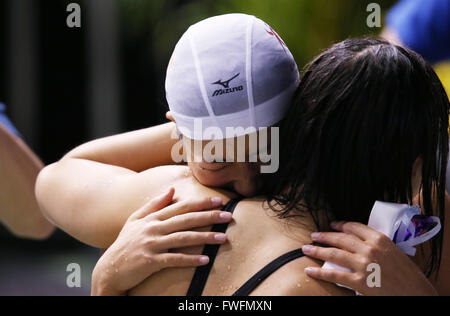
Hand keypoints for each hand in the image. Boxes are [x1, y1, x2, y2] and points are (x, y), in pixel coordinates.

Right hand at [91, 188, 231, 295]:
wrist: (109, 269)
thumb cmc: (125, 243)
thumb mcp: (135, 220)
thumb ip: (154, 205)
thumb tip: (171, 190)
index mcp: (152, 218)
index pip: (181, 207)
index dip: (201, 203)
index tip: (219, 200)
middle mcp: (153, 229)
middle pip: (186, 220)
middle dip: (209, 216)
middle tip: (228, 215)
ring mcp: (151, 245)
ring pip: (183, 238)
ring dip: (205, 237)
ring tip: (223, 238)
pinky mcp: (150, 262)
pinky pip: (174, 259)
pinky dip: (190, 259)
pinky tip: (205, 260)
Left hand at [302, 221, 437, 295]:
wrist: (416, 294)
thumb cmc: (409, 275)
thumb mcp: (394, 252)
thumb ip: (376, 245)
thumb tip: (358, 244)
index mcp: (380, 239)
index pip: (354, 227)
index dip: (340, 225)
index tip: (332, 225)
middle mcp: (369, 249)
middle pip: (340, 239)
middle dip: (324, 236)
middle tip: (314, 235)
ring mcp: (363, 265)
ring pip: (334, 254)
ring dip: (317, 250)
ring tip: (306, 248)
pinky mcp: (359, 282)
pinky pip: (334, 275)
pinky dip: (320, 272)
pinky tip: (310, 270)